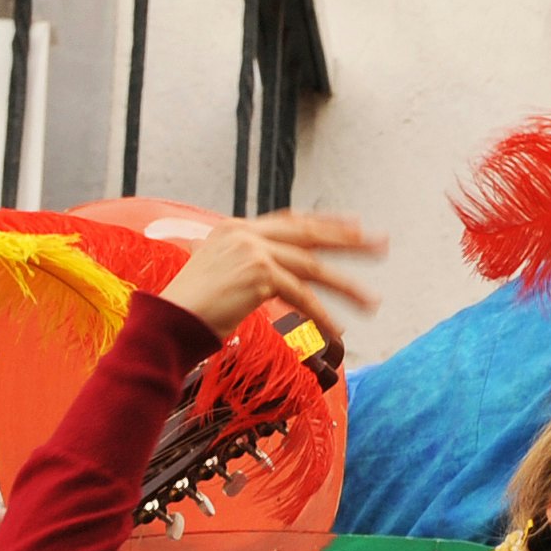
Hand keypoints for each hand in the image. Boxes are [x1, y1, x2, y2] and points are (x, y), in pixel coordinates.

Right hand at [160, 211, 384, 348]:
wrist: (168, 321)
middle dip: (349, 240)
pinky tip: (338, 328)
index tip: (355, 225)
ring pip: (312, 267)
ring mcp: (252, 251)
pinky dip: (321, 314)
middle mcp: (245, 234)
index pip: (290, 221)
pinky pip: (301, 296)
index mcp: (235, 229)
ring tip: (372, 302)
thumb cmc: (191, 309)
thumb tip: (277, 279)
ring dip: (346, 286)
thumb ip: (249, 268)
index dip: (324, 223)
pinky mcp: (259, 275)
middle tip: (381, 243)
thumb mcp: (220, 276)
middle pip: (309, 234)